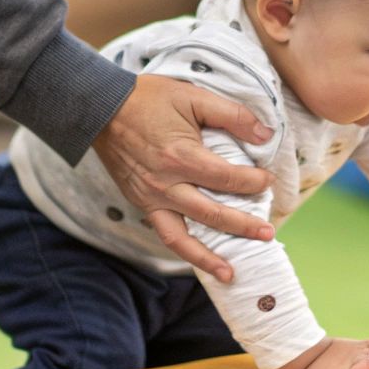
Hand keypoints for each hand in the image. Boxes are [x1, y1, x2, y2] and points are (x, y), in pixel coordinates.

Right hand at [91, 74, 274, 282]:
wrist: (100, 108)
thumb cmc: (148, 99)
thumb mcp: (193, 96)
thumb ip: (232, 115)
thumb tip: (265, 134)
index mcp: (181, 156)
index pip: (227, 178)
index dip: (253, 182)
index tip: (268, 181)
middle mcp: (166, 184)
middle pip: (212, 214)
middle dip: (243, 226)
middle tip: (268, 233)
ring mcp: (150, 198)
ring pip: (182, 238)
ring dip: (208, 257)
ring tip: (230, 272)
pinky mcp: (140, 203)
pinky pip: (164, 234)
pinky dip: (183, 250)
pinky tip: (199, 259)